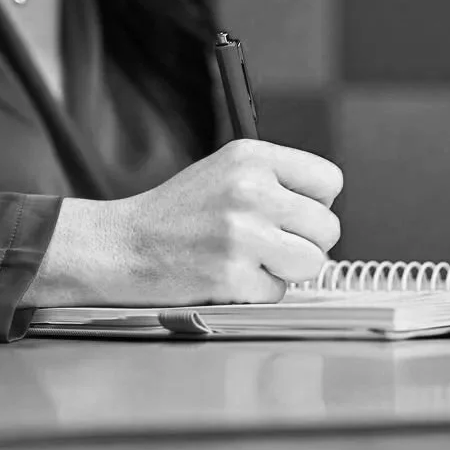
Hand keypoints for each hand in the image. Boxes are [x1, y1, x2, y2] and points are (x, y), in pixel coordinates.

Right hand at [25, 140, 342, 307]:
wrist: (120, 246)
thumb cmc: (177, 214)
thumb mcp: (227, 172)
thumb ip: (277, 184)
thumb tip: (325, 218)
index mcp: (252, 156)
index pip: (329, 181)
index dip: (317, 204)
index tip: (293, 216)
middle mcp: (251, 189)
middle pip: (328, 228)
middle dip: (306, 244)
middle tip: (270, 245)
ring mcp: (242, 232)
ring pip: (313, 262)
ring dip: (287, 271)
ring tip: (251, 260)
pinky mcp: (232, 274)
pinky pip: (278, 293)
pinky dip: (257, 292)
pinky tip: (227, 276)